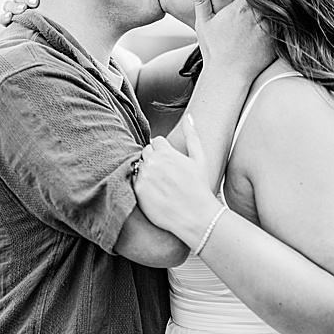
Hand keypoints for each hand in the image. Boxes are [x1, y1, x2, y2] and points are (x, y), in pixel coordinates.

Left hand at [134, 114, 220, 242]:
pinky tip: (155, 192)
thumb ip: (192, 135)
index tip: (172, 163)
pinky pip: (134, 180)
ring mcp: (143, 176)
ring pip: (139, 166)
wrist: (196, 217)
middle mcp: (152, 162)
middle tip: (167, 175)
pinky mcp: (138, 191)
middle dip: (154, 160)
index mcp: (166, 152)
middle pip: (146, 152)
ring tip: (162, 185)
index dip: (164, 152)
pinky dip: (142, 184)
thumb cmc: (200, 188)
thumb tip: (189, 116)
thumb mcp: (200, 159)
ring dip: (148, 172)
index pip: (156, 142)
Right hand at [191, 0, 274, 81]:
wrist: (229, 76)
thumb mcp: (204, 24)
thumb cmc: (214, 51)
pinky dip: (282, 21)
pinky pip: (284, 24)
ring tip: (272, 8)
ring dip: (275, 6)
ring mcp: (269, 27)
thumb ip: (201, 1)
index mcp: (240, 8)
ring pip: (278, 8)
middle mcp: (257, 15)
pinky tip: (279, 22)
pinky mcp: (277, 39)